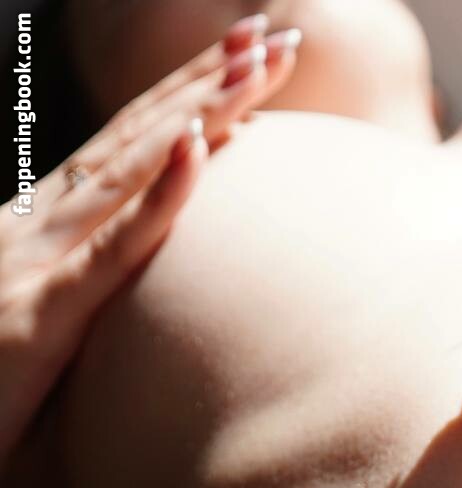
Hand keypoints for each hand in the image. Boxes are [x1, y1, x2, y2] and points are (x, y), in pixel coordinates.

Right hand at [0, 15, 301, 464]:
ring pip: (130, 170)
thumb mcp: (54, 324)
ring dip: (198, 112)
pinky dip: (156, 197)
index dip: (189, 95)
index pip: (131, 145)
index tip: (248, 54)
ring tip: (255, 67)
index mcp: (49, 227)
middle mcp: (42, 227)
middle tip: (274, 37)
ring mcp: (36, 263)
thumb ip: (103, 284)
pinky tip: (196, 150)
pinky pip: (110, 248)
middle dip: (208, 82)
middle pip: (139, 138)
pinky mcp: (35, 315)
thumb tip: (168, 263)